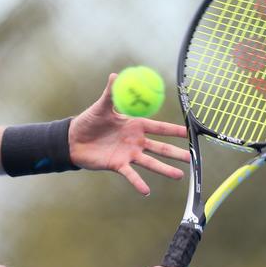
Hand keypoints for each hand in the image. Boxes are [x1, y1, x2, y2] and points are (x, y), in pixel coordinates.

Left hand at [68, 74, 189, 194]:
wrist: (73, 139)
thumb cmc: (89, 121)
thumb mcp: (101, 106)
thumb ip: (111, 92)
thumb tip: (116, 75)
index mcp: (135, 125)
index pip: (159, 128)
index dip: (173, 130)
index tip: (188, 132)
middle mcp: (135, 141)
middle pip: (160, 148)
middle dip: (176, 153)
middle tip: (192, 157)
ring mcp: (128, 154)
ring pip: (150, 163)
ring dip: (164, 169)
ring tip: (180, 176)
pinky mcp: (118, 165)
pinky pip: (131, 175)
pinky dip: (138, 183)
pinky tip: (147, 191)